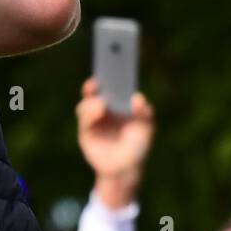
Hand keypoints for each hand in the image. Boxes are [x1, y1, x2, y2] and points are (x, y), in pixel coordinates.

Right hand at [76, 77, 154, 208]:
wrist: (124, 170)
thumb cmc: (138, 147)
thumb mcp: (146, 128)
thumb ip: (145, 113)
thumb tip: (137, 97)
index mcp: (120, 104)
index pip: (114, 84)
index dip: (113, 72)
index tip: (114, 61)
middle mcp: (105, 108)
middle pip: (97, 89)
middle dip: (96, 81)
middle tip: (100, 76)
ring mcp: (94, 118)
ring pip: (88, 101)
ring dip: (93, 99)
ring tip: (102, 102)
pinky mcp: (85, 129)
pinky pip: (83, 115)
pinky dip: (89, 111)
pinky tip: (98, 109)